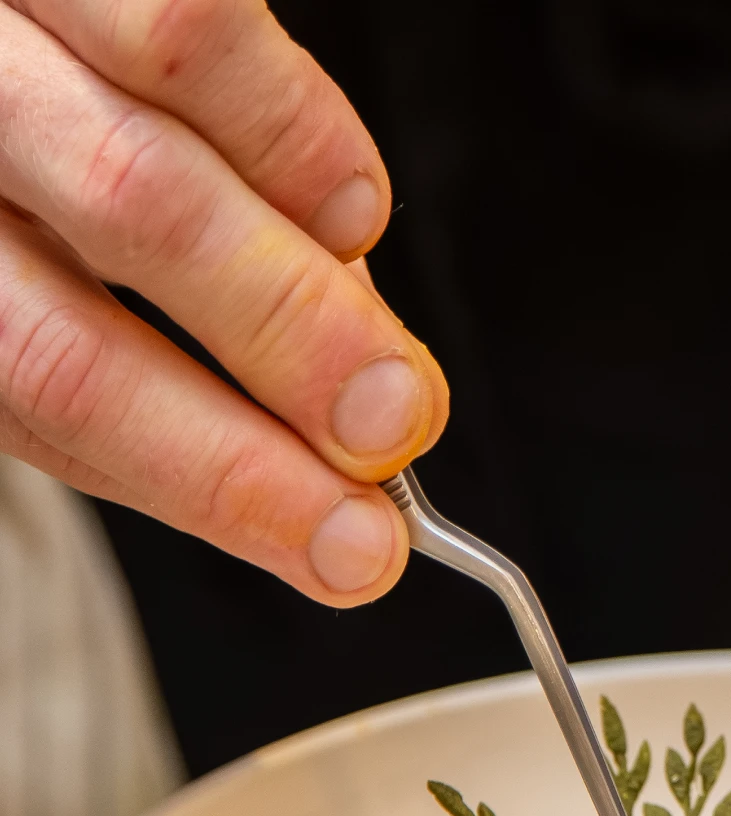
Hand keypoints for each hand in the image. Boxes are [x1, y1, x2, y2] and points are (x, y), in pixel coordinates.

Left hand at [0, 0, 448, 603]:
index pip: (50, 401)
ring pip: (139, 191)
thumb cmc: (25, 157)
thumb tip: (353, 423)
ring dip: (301, 299)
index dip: (215, 485)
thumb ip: (176, 342)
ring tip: (390, 363)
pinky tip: (352, 209)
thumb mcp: (54, 268)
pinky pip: (192, 38)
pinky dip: (299, 140)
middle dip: (261, 407)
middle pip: (72, 326)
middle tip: (391, 438)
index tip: (348, 546)